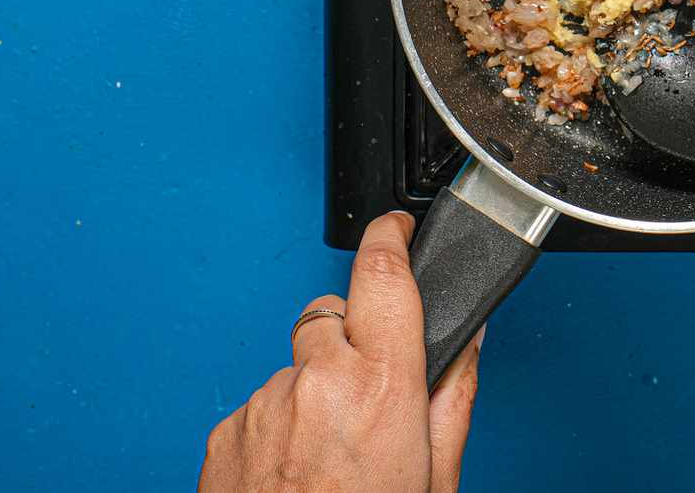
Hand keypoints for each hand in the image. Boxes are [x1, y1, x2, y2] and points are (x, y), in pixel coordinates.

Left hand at [200, 212, 479, 492]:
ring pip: (297, 363)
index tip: (397, 226)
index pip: (383, 271)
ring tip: (331, 453)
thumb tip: (468, 341)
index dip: (391, 234)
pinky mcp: (226, 431)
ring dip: (316, 388)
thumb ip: (455, 395)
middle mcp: (316, 382)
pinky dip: (281, 423)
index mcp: (381, 384)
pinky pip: (263, 403)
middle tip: (371, 394)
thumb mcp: (438, 474)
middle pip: (334, 314)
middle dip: (355, 338)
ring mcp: (265, 405)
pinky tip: (297, 470)